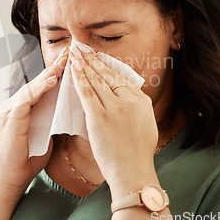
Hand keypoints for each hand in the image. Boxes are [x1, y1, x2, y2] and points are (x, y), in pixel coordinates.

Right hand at [0, 47, 68, 195]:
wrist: (12, 178)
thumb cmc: (29, 157)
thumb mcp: (46, 131)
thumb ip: (53, 115)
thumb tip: (73, 104)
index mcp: (25, 107)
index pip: (43, 86)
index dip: (58, 72)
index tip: (74, 60)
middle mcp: (16, 104)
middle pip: (37, 82)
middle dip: (55, 67)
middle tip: (70, 52)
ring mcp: (10, 110)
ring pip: (31, 87)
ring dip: (48, 74)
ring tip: (63, 62)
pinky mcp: (9, 119)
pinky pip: (25, 100)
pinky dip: (38, 90)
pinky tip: (50, 82)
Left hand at [69, 47, 157, 190]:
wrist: (133, 173)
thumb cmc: (137, 154)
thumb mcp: (146, 124)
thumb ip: (136, 107)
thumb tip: (129, 95)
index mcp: (141, 101)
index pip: (120, 77)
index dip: (106, 65)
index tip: (96, 56)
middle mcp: (129, 100)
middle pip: (107, 74)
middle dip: (92, 58)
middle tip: (82, 46)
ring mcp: (115, 107)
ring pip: (96, 80)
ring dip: (83, 64)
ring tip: (75, 52)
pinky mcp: (100, 116)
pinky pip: (87, 92)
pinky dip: (79, 78)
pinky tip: (73, 68)